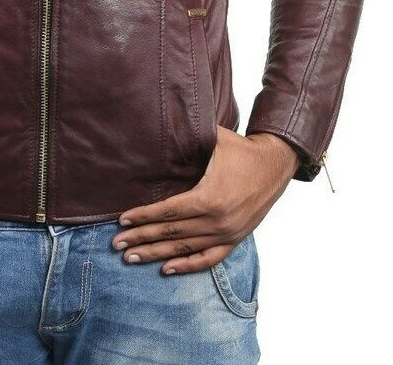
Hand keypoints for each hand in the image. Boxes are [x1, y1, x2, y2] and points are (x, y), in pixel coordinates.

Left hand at [112, 126, 298, 274]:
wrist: (276, 164)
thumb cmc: (241, 149)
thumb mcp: (214, 138)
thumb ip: (187, 137)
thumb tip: (160, 124)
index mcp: (210, 197)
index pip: (168, 212)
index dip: (143, 217)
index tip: (122, 220)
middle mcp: (218, 220)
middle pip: (172, 234)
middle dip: (141, 239)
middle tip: (116, 245)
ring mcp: (228, 233)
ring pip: (185, 249)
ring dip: (156, 255)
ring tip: (131, 257)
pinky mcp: (235, 239)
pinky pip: (208, 259)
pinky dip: (187, 266)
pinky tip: (166, 269)